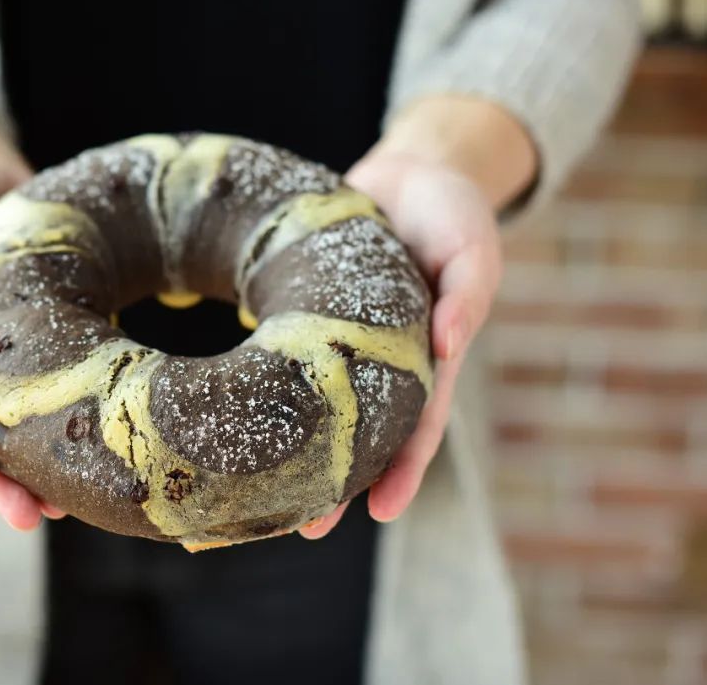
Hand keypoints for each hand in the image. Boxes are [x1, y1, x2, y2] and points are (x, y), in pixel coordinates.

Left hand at [298, 152, 502, 539]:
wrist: (409, 179)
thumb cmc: (450, 212)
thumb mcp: (472, 243)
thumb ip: (468, 289)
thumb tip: (447, 339)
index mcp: (425, 355)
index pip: (418, 423)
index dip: (403, 469)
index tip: (384, 512)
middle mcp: (381, 359)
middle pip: (361, 431)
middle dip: (339, 481)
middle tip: (306, 527)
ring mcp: (341, 341)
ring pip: (318, 405)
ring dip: (297, 449)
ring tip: (263, 496)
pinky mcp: (306, 314)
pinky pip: (286, 358)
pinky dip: (266, 389)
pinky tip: (235, 417)